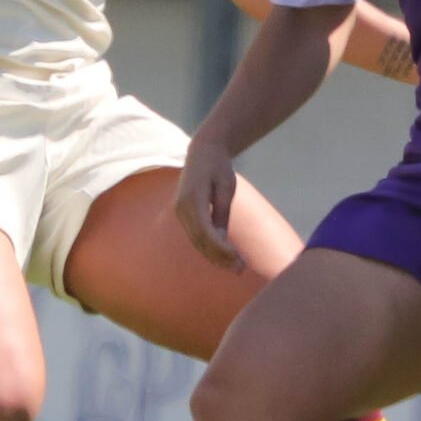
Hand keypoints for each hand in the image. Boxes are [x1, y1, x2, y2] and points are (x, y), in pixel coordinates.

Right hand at [173, 141, 242, 272]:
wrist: (203, 151)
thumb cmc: (218, 166)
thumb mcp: (226, 187)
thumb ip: (222, 212)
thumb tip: (222, 238)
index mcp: (193, 199)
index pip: (205, 232)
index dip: (221, 249)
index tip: (238, 259)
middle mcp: (182, 208)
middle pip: (200, 240)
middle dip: (219, 257)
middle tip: (240, 269)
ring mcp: (180, 211)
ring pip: (196, 241)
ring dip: (214, 255)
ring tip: (234, 266)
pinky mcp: (183, 214)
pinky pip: (195, 235)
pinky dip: (208, 247)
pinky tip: (223, 256)